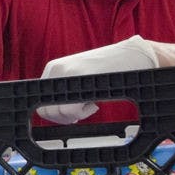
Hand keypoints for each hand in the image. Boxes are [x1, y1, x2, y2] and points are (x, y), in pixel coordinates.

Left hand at [38, 35, 157, 123]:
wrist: (133, 55)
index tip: (70, 114)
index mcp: (54, 69)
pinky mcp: (79, 79)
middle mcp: (56, 69)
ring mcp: (66, 73)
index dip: (56, 114)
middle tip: (81, 113)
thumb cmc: (110, 68)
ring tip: (91, 103)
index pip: (40, 101)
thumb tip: (56, 113)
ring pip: (56, 113)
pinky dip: (82, 113)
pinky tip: (95, 103)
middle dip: (63, 118)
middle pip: (45, 111)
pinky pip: (70, 110)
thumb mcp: (80, 77)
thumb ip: (66, 90)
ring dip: (74, 116)